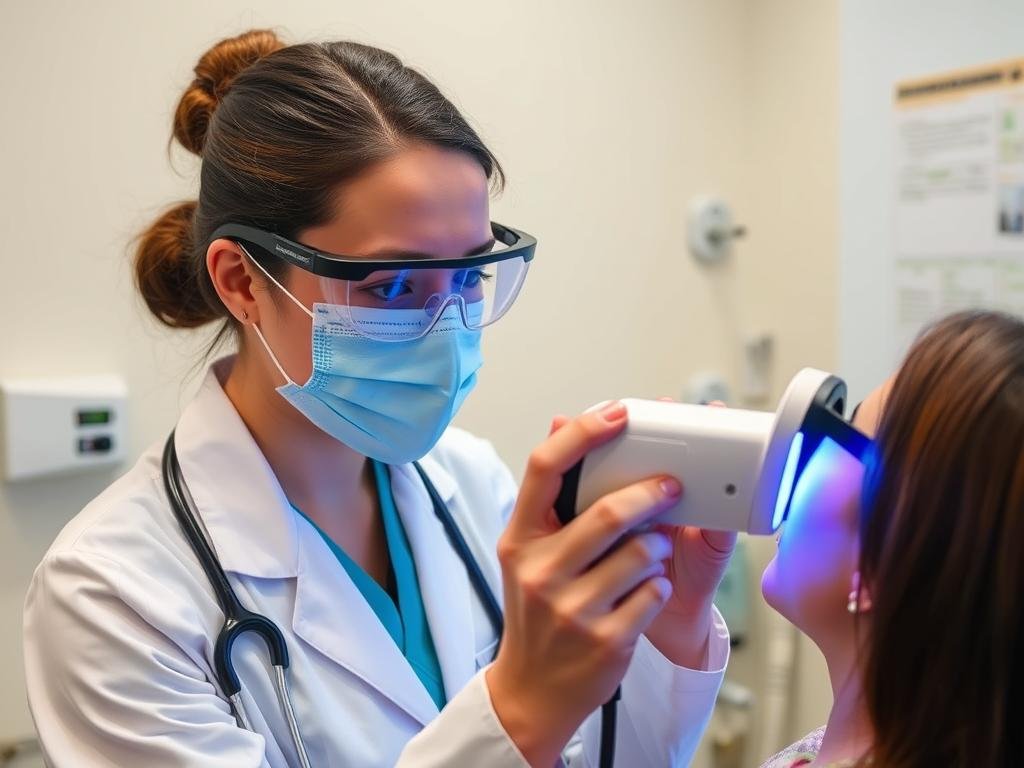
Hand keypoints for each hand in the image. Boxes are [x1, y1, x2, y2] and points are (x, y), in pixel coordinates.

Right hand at [550, 403, 735, 669]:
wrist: (533, 691)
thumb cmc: (538, 613)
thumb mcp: (529, 555)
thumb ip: (549, 499)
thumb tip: (558, 423)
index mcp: (520, 540)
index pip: (544, 468)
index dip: (582, 433)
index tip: (618, 412)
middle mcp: (540, 571)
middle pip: (608, 511)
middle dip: (650, 494)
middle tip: (673, 484)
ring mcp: (573, 609)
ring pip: (641, 553)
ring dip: (658, 547)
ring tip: (653, 552)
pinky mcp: (607, 640)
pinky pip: (654, 593)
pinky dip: (658, 586)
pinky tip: (646, 591)